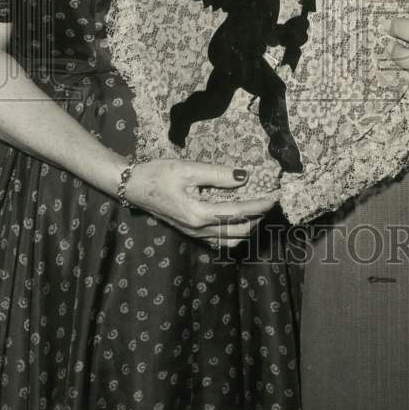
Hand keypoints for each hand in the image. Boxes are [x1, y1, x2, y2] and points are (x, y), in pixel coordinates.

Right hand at [125, 159, 276, 246]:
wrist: (133, 186)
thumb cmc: (158, 174)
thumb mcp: (187, 169)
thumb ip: (217, 175)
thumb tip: (244, 177)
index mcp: (199, 214)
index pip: (239, 213)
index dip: (260, 205)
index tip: (275, 196)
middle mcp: (199, 229)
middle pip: (239, 230)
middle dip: (258, 217)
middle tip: (270, 201)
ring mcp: (194, 234)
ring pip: (230, 239)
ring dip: (248, 226)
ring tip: (258, 209)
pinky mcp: (191, 232)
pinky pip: (219, 240)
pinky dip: (234, 233)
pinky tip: (238, 220)